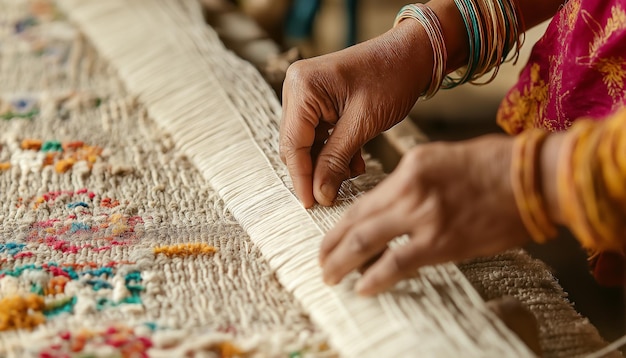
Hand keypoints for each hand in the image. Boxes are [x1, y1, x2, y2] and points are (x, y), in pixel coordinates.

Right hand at [279, 20, 431, 207]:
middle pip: (295, 144)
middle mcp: (297, 88)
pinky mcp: (319, 100)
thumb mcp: (363, 124)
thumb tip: (319, 195)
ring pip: (307, 143)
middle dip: (315, 171)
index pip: (292, 144)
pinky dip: (334, 151)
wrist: (413, 53)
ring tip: (351, 173)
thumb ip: (336, 160)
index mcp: (303, 88)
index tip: (310, 205)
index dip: (301, 178)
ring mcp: (307, 93)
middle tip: (332, 195)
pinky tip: (354, 161)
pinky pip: (319, 134)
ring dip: (327, 162)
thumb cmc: (392, 78)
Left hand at [319, 135, 531, 294]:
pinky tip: (362, 288)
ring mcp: (423, 215)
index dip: (340, 224)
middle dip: (332, 246)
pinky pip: (397, 264)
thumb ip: (412, 182)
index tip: (330, 239)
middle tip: (321, 262)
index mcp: (410, 166)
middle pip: (356, 222)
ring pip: (366, 242)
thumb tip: (391, 207)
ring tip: (331, 276)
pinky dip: (375, 278)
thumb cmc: (495, 167)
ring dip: (343, 262)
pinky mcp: (441, 242)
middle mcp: (409, 188)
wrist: (534, 179)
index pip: (363, 201)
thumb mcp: (443, 159)